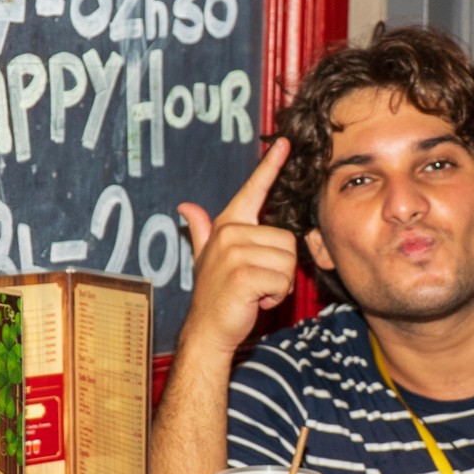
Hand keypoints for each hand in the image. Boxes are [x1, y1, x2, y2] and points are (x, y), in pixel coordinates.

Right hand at [177, 139, 298, 354]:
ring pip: (288, 261)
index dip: (270, 166)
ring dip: (279, 284)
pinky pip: (283, 280)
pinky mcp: (244, 274)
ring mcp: (234, 253)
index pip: (253, 190)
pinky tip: (255, 301)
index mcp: (227, 225)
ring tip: (255, 292)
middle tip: (256, 283)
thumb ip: (201, 230)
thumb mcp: (206, 258)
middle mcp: (229, 233)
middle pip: (287, 240)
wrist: (207, 330)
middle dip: (281, 268)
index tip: (284, 143)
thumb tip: (185, 207)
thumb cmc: (216, 295)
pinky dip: (276, 296)